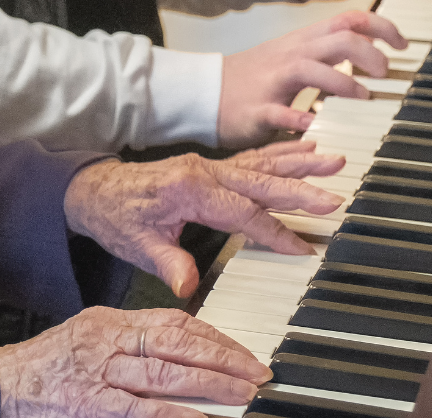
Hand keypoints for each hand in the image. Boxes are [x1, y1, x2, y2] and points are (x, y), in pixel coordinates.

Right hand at [0, 306, 271, 417]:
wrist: (4, 384)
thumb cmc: (50, 363)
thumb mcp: (91, 334)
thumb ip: (133, 339)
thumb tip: (184, 348)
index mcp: (110, 321)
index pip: (172, 322)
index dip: (213, 336)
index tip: (243, 352)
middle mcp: (108, 342)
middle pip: (175, 344)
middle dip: (222, 358)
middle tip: (258, 372)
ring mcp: (100, 376)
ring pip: (164, 375)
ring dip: (210, 386)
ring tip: (244, 395)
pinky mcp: (93, 408)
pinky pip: (142, 411)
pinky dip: (175, 414)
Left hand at [63, 141, 344, 298]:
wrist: (95, 189)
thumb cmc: (116, 217)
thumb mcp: (136, 246)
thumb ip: (167, 263)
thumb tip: (186, 285)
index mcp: (189, 189)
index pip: (241, 212)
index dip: (273, 232)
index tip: (303, 248)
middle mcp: (203, 171)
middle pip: (259, 181)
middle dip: (299, 189)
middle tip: (335, 195)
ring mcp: (207, 165)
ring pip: (261, 164)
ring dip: (298, 161)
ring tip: (334, 157)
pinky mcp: (209, 166)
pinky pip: (251, 159)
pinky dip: (280, 153)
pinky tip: (304, 146)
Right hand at [219, 9, 401, 146]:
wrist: (204, 93)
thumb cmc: (253, 78)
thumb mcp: (291, 55)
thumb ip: (325, 51)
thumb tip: (367, 50)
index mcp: (302, 43)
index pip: (348, 20)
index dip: (381, 28)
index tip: (402, 44)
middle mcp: (291, 56)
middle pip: (338, 39)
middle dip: (371, 53)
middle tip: (386, 73)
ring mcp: (273, 80)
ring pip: (312, 69)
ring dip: (343, 82)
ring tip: (362, 97)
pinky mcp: (258, 109)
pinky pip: (280, 111)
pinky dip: (300, 118)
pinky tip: (314, 125)